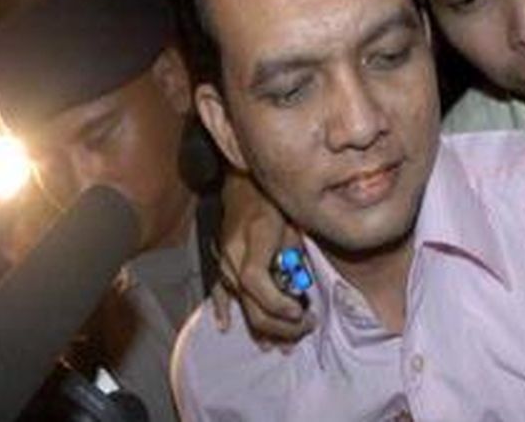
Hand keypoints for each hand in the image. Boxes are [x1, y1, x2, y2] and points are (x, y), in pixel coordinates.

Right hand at [213, 173, 314, 344]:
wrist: (243, 183)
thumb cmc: (273, 200)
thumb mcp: (292, 221)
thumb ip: (293, 255)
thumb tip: (299, 286)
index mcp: (253, 239)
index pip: (255, 281)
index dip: (277, 303)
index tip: (301, 312)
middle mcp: (233, 253)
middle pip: (249, 301)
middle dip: (279, 324)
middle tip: (306, 327)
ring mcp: (223, 259)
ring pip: (239, 302)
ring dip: (262, 324)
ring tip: (283, 341)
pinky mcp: (219, 261)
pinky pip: (218, 290)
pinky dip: (223, 309)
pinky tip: (225, 325)